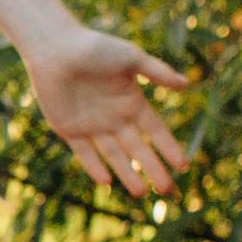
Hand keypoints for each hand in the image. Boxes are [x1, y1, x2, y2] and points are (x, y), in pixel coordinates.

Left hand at [25, 28, 189, 198]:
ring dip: (127, 174)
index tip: (183, 165)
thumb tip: (186, 84)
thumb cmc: (95, 48)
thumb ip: (158, 72)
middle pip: (138, 149)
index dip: (169, 148)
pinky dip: (94, 167)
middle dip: (153, 169)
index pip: (156, 131)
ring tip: (141, 194)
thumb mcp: (132, 58)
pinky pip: (84, 153)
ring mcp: (92, 125)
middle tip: (167, 190)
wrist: (56, 48)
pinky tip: (107, 182)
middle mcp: (114, 117)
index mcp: (132, 101)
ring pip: (113, 156)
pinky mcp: (69, 129)